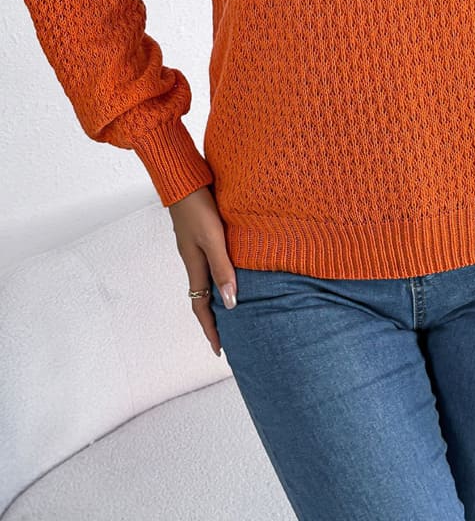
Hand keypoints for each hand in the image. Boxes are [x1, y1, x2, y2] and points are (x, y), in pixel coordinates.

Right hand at [168, 185, 236, 356]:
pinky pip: (211, 263)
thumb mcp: (213, 239)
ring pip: (208, 280)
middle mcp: (194, 259)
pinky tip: (232, 270)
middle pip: (204, 297)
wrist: (184, 179)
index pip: (202, 307)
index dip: (211, 329)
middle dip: (215, 318)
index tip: (219, 351)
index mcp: (195, 266)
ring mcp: (196, 247)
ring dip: (218, 297)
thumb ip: (223, 268)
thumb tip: (231, 304)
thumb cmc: (199, 207)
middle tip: (230, 335)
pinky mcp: (201, 233)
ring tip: (233, 308)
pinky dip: (220, 275)